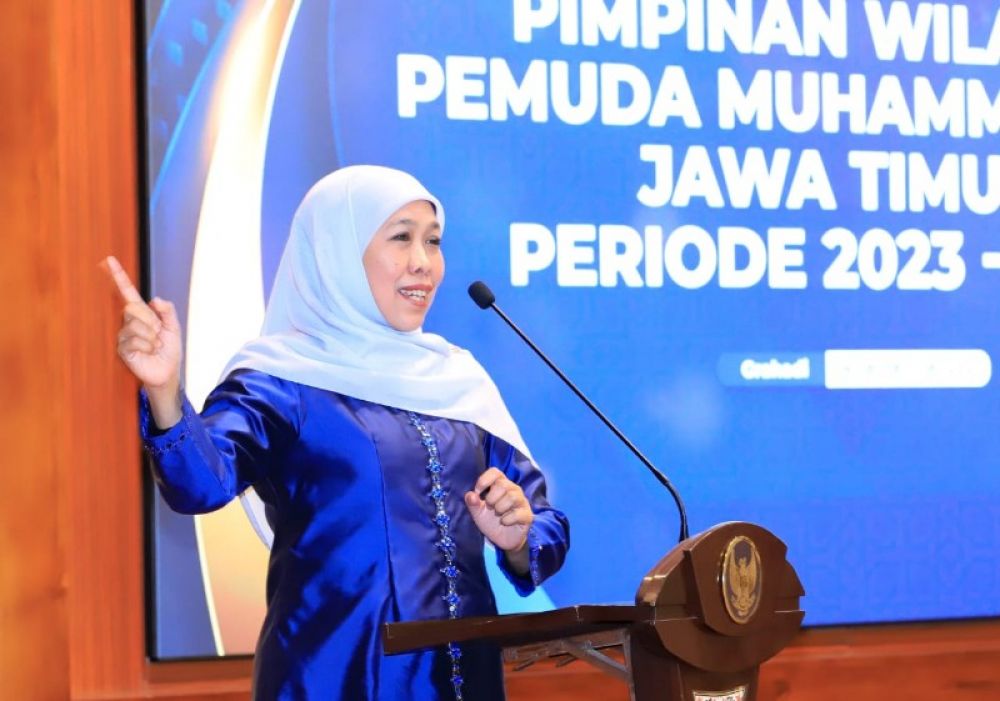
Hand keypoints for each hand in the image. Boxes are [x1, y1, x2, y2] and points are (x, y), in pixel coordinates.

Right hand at [103, 255, 182, 425]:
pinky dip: (147, 347)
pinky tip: (148, 353)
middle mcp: (130, 322)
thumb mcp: (173, 327)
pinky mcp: (122, 349)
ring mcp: (124, 335)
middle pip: (135, 309)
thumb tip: (154, 299)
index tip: (110, 260)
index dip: (119, 276)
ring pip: (135, 326)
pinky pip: (134, 341)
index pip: (128, 292)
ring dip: (151, 337)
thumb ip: (167, 311)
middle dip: (152, 322)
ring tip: (154, 346)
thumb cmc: (169, 350)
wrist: (167, 372)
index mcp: (142, 313)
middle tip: (158, 335)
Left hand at [464, 467, 533, 553]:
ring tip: (498, 515)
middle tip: (490, 507)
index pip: (495, 472)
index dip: (484, 480)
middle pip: (503, 484)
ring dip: (500, 508)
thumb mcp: (478, 513)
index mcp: (500, 485)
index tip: (477, 492)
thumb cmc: (491, 522)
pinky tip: (504, 522)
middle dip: (492, 498)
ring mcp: (522, 502)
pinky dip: (507, 520)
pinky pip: (518, 513)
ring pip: (512, 497)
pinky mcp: (527, 515)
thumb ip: (473, 504)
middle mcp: (513, 490)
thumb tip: (470, 495)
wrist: (502, 541)